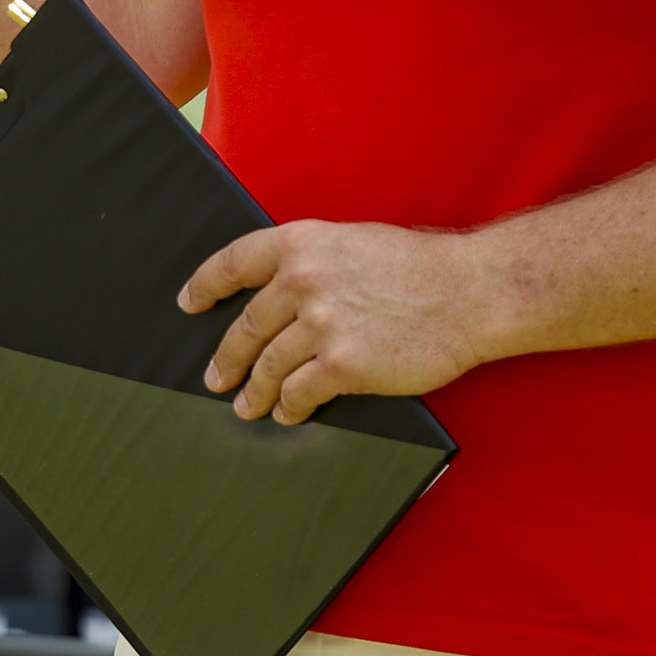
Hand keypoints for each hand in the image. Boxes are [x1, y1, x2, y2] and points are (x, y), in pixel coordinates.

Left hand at [178, 222, 499, 425]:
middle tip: (215, 376)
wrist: (467, 291)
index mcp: (301, 243)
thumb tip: (278, 294)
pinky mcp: (343, 365)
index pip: (233, 263)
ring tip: (246, 406)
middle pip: (246, 326)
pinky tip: (286, 413)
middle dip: (227, 357)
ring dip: (253, 391)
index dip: (205, 285)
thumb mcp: (352, 242)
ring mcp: (321, 324)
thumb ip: (311, 262)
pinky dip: (288, 407)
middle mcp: (302, 281)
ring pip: (268, 366)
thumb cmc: (417, 266)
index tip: (189, 303)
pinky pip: (299, 393)